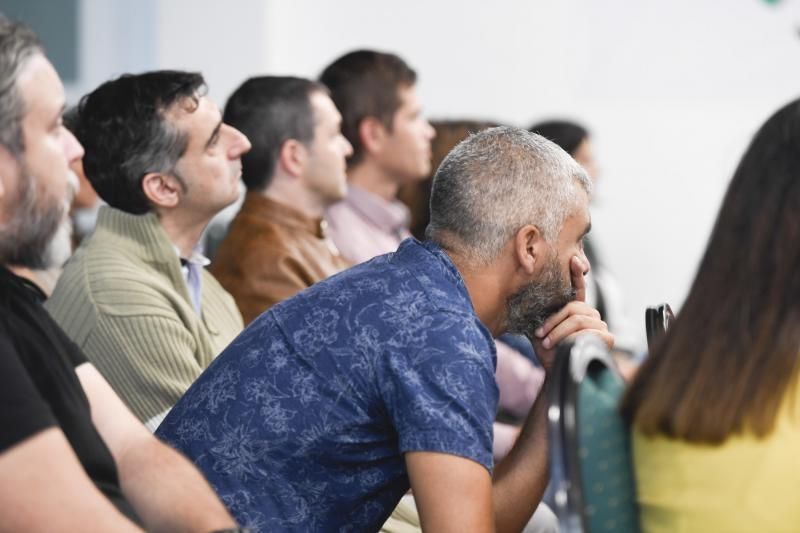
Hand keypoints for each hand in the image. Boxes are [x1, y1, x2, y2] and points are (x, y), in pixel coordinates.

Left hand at [532, 255, 613, 369]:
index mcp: (576, 309)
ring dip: (559, 332)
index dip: (576, 273)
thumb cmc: (548, 350)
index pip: (578, 288)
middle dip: (554, 321)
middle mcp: (591, 314)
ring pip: (578, 319)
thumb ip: (541, 313)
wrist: (556, 371)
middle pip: (574, 307)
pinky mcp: (607, 338)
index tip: (573, 259)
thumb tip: (524, 292)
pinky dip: (571, 339)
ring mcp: (601, 325)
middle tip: (541, 335)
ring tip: (547, 343)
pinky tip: (564, 347)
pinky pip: (586, 331)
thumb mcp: (540, 328)